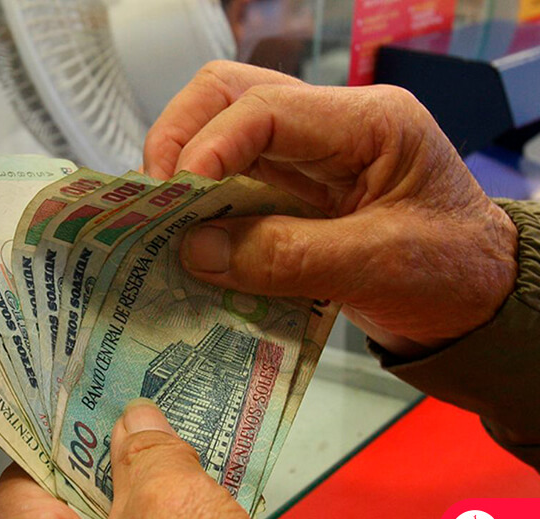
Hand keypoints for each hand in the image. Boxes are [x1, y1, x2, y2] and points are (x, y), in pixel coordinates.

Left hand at [0, 400, 288, 518]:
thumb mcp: (171, 500)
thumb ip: (146, 451)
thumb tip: (137, 421)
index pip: (26, 478)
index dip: (68, 439)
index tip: (96, 412)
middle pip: (62, 514)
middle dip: (105, 476)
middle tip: (139, 438)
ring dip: (132, 514)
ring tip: (169, 477)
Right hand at [144, 61, 517, 356]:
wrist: (483, 307)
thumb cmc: (455, 276)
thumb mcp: (378, 267)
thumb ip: (286, 256)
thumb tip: (195, 249)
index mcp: (369, 123)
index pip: (265, 106)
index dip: (210, 144)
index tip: (176, 195)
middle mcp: (331, 126)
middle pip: (230, 94)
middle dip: (180, 139)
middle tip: (154, 200)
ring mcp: (308, 157)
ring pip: (221, 131)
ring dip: (183, 172)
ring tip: (161, 222)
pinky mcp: (291, 194)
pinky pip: (230, 182)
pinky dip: (199, 207)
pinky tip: (185, 241)